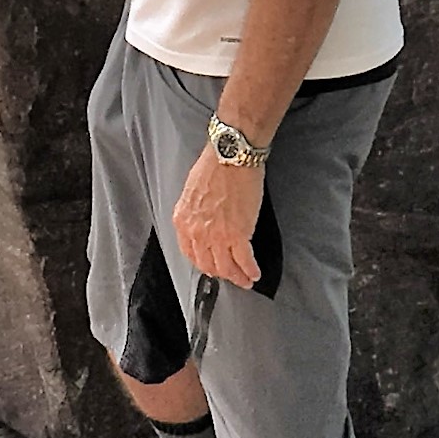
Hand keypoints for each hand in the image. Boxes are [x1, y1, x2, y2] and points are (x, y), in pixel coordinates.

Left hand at [173, 146, 263, 289]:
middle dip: (220, 273)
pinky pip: (244, 261)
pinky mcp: (238, 234)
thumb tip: (205, 222)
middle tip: (229, 276)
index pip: (189, 253)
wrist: (230, 157)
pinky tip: (254, 274)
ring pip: (226, 267)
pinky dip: (250, 270)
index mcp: (183, 221)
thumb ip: (195, 213)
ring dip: (237, 277)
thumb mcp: (192, 192)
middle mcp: (197, 232)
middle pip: (207, 264)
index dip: (202, 262)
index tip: (210, 266)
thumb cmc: (214, 166)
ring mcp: (217, 236)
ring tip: (245, 280)